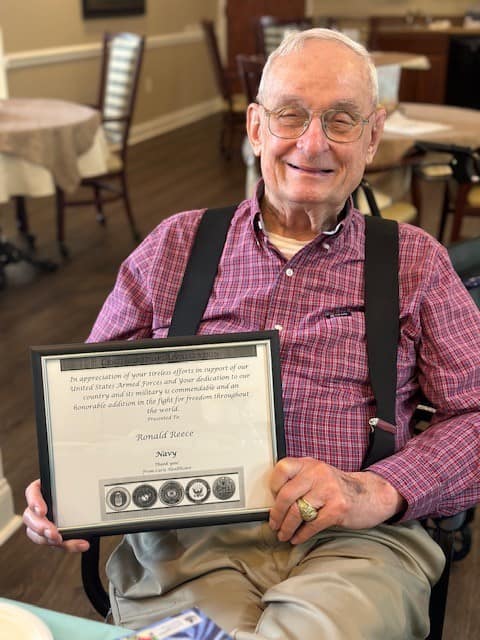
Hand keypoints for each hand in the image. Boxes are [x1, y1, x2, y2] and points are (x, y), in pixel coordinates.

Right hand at [23, 479, 89, 552]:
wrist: (87, 499)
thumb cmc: (78, 489)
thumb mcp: (75, 485)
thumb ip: (76, 485)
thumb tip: (86, 488)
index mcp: (44, 490)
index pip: (32, 492)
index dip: (35, 502)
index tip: (42, 511)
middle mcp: (40, 507)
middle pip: (30, 518)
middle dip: (41, 527)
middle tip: (53, 532)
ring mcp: (44, 522)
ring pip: (37, 535)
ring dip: (50, 540)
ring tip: (62, 541)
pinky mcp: (52, 535)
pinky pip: (54, 543)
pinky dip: (67, 545)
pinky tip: (79, 544)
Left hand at [269, 457, 404, 544]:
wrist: (370, 494)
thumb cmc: (338, 488)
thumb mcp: (318, 475)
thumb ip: (299, 481)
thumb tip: (274, 502)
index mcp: (310, 463)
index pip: (282, 469)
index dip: (273, 486)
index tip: (271, 500)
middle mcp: (318, 473)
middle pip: (287, 494)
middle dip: (277, 514)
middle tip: (274, 524)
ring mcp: (329, 489)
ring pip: (298, 511)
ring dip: (287, 527)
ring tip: (283, 535)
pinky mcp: (338, 507)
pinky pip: (313, 524)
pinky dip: (302, 534)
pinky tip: (297, 538)